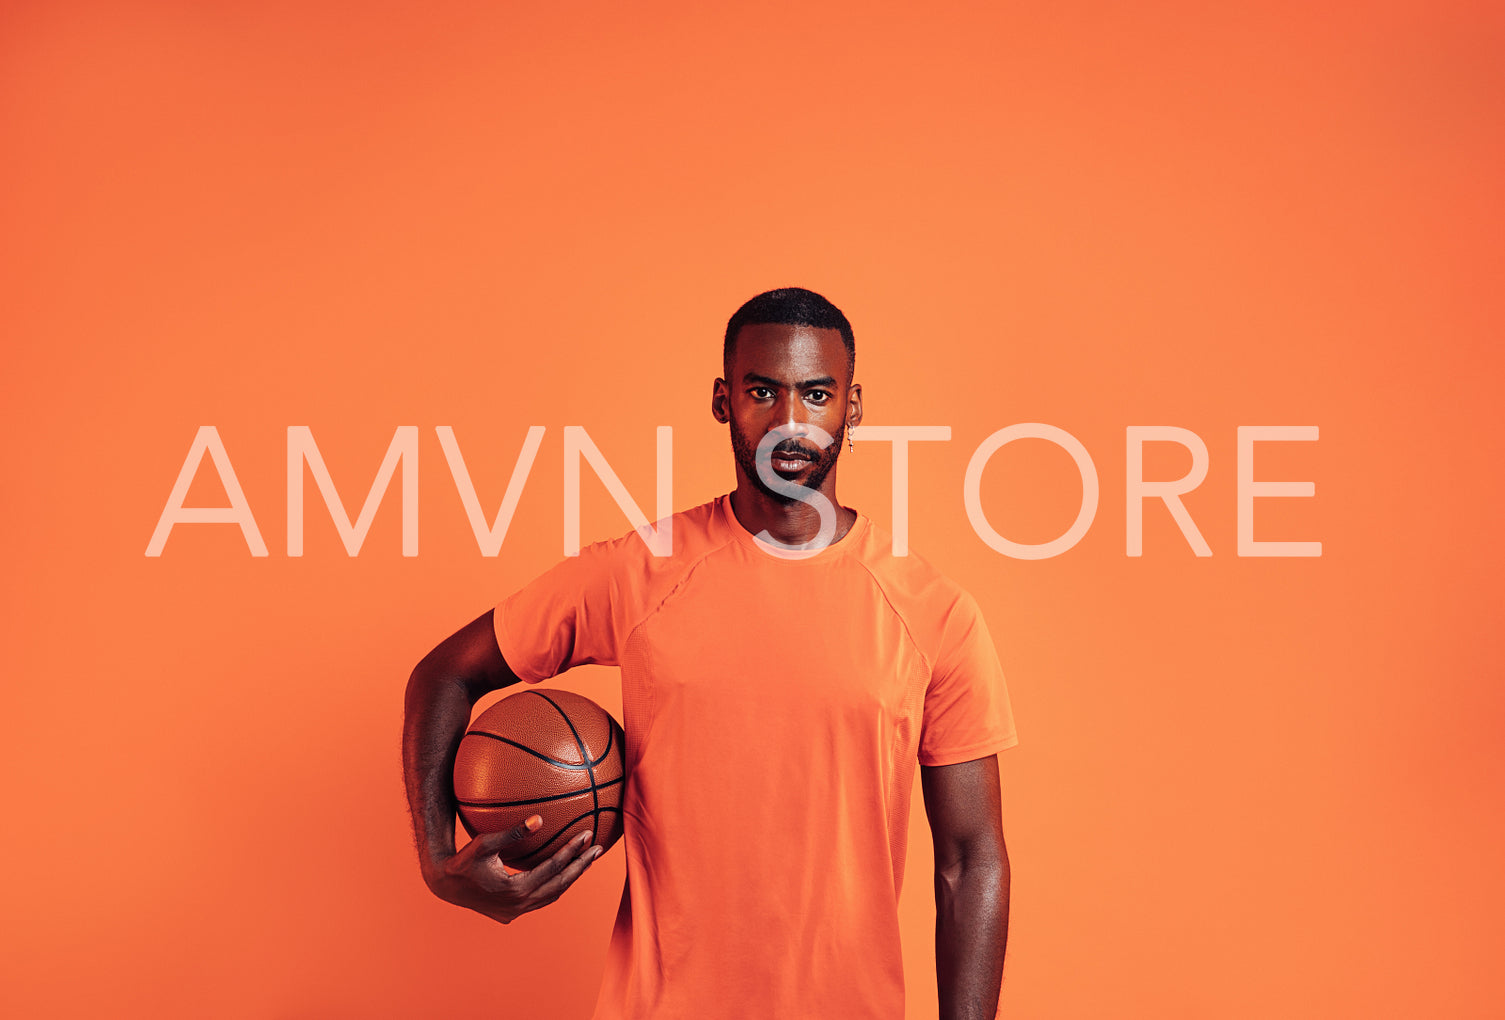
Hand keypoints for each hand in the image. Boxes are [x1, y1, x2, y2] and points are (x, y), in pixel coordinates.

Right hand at [426, 816, 603, 924]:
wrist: (445, 885)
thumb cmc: (463, 860)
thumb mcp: (484, 844)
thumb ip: (512, 833)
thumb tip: (540, 819)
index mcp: (515, 890)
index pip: (553, 870)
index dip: (571, 853)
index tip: (587, 837)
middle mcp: (519, 906)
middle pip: (559, 885)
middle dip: (580, 867)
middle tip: (597, 849)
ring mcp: (516, 913)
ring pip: (552, 894)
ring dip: (570, 877)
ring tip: (586, 859)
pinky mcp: (512, 914)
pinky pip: (541, 898)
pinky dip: (555, 884)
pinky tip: (563, 870)